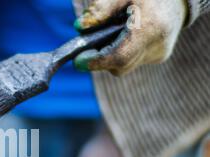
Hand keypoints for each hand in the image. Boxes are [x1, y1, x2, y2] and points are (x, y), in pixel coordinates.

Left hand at [73, 0, 187, 75]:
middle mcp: (158, 45)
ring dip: (111, 56)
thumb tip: (79, 28)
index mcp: (150, 28)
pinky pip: (133, 61)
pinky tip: (123, 37)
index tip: (78, 61)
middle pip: (121, 65)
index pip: (120, 56)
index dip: (97, 62)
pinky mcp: (160, 56)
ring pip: (125, 66)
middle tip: (84, 49)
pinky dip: (123, 53)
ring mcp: (160, 53)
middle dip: (100, 60)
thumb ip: (100, 9)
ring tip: (106, 37)